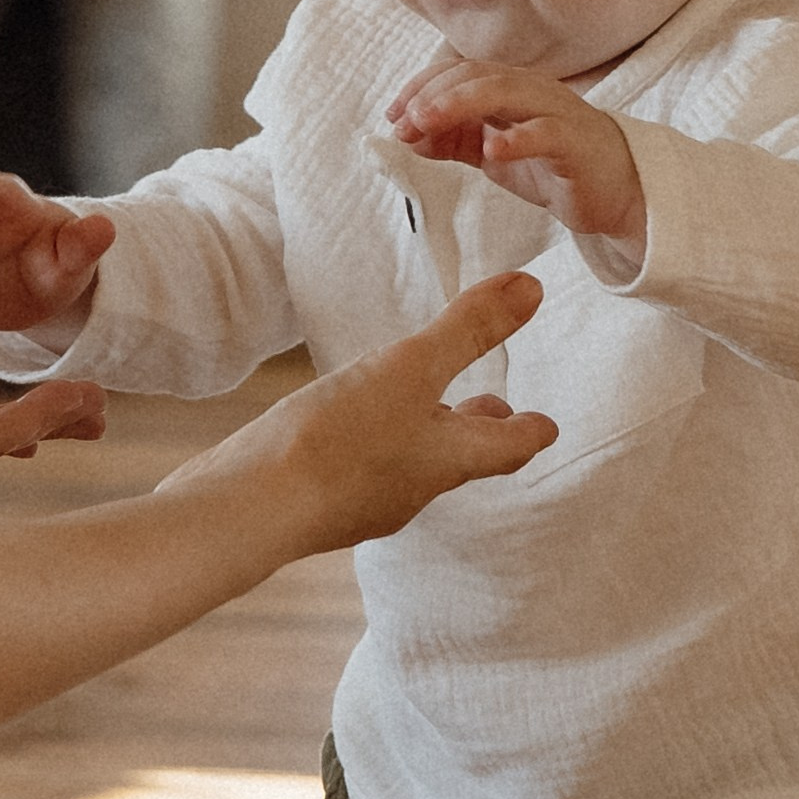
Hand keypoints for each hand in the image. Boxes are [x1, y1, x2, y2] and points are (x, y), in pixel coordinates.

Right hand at [159, 271, 556, 553]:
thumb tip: (532, 289)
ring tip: (417, 409)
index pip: (509, 447)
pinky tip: (345, 432)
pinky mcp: (319, 504)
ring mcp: (364, 503)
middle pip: (461, 458)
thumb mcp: (409, 369)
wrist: (252, 509)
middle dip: (478, 430)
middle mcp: (413, 488)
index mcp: (448, 459)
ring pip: (410, 466)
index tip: (546, 423)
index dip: (532, 430)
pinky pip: (360, 473)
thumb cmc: (338, 441)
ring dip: (424, 438)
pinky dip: (370, 448)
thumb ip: (467, 331)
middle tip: (495, 406)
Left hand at [388, 61, 644, 250]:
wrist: (614, 192)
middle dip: (432, 95)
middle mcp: (532, 90)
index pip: (458, 72)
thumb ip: (455, 141)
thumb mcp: (494, 154)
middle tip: (403, 122)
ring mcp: (556, 113)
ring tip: (426, 123)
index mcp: (510, 88)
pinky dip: (517, 139)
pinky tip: (492, 151)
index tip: (393, 115)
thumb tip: (410, 135)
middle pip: (476, 76)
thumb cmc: (554, 165)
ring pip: (505, 93)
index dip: (421, 88)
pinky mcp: (575, 144)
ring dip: (459, 105)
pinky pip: (545, 134)